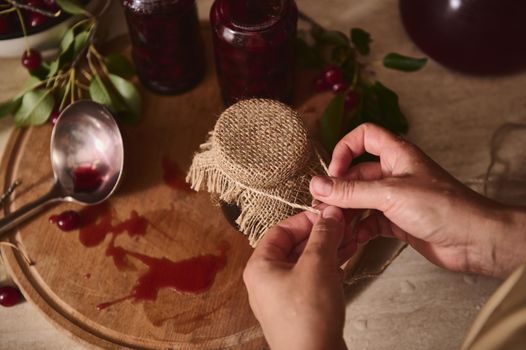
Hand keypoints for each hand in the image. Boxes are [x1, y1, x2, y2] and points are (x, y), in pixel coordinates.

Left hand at [243, 206, 351, 349]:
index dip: (305, 219)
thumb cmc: (307, 318)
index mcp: (260, 266)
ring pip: (305, 262)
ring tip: (350, 240)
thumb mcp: (316, 266)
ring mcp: (284, 295)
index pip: (280, 230)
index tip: (328, 215)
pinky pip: (312, 279)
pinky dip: (328, 268)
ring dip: (328, 250)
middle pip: (294, 246)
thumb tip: (330, 213)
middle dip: (321, 235)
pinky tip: (345, 260)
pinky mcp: (300, 308)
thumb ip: (323, 236)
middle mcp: (268, 280)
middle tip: (343, 226)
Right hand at [310, 123, 525, 277]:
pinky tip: (353, 240)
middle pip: (357, 174)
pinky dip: (359, 230)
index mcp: (397, 154)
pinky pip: (370, 222)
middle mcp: (394, 173)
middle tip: (324, 208)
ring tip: (335, 227)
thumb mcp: (390, 194)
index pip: (365, 136)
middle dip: (339, 190)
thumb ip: (351, 191)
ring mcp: (396, 198)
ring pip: (361, 200)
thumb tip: (317, 185)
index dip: (345, 149)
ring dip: (346, 212)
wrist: (474, 240)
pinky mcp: (398, 221)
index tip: (334, 172)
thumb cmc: (442, 207)